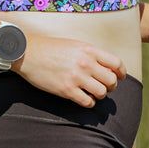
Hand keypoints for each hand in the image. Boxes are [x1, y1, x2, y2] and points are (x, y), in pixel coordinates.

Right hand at [12, 34, 126, 107]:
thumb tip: (105, 67)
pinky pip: (88, 102)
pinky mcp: (66, 90)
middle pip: (112, 81)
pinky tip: (83, 98)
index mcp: (89, 50)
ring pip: (102, 93)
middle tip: (104, 87)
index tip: (119, 77)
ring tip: (92, 93)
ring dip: (99, 95)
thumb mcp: (75, 45)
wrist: (27, 53)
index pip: (116, 64)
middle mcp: (85, 63)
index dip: (121, 73)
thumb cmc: (50, 48)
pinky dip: (89, 103)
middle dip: (111, 86)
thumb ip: (91, 54)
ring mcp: (76, 77)